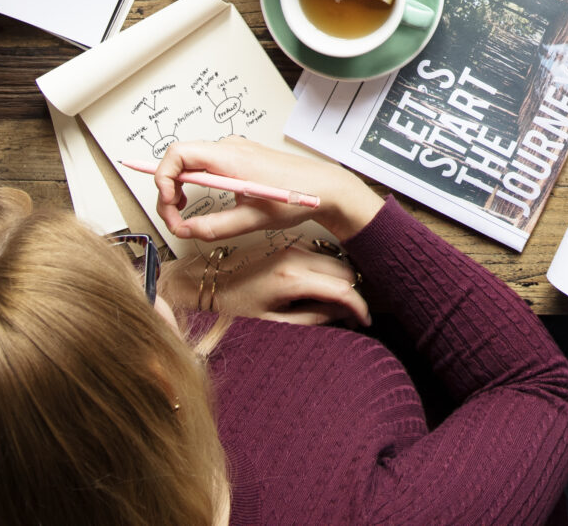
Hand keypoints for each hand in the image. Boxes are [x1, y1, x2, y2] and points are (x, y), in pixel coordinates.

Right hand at [153, 136, 384, 244]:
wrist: (324, 187)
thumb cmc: (296, 197)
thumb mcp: (252, 219)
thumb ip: (214, 227)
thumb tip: (185, 231)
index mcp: (229, 157)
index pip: (178, 153)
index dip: (162, 178)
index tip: (169, 205)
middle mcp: (228, 147)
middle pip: (179, 158)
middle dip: (168, 189)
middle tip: (174, 217)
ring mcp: (233, 149)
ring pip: (190, 161)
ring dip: (179, 186)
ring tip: (182, 212)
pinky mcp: (238, 156)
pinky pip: (204, 164)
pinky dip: (193, 182)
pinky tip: (197, 200)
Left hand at [162, 240, 369, 329]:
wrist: (202, 286)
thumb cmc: (229, 309)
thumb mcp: (272, 323)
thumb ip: (311, 318)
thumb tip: (339, 316)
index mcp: (291, 276)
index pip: (342, 289)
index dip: (359, 307)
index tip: (364, 321)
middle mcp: (294, 254)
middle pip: (344, 270)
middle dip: (354, 293)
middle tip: (354, 316)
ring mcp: (290, 246)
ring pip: (333, 260)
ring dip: (342, 281)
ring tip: (340, 306)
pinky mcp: (285, 245)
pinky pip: (319, 255)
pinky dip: (328, 271)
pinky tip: (323, 290)